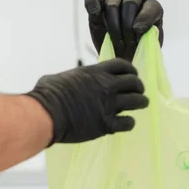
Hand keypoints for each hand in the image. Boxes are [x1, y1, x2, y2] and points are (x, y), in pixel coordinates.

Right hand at [26, 59, 148, 145]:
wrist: (46, 115)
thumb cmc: (46, 96)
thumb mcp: (58, 78)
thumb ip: (69, 78)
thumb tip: (60, 81)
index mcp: (95, 72)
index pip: (122, 65)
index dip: (130, 70)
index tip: (132, 75)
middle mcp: (106, 86)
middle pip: (134, 82)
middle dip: (139, 86)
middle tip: (138, 91)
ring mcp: (109, 105)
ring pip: (137, 101)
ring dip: (141, 102)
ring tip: (141, 104)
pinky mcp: (107, 124)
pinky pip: (128, 122)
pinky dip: (130, 122)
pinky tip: (127, 123)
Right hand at [84, 0, 163, 60]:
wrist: (122, 59)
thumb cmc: (138, 53)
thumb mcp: (149, 48)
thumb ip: (149, 38)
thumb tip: (138, 30)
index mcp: (153, 10)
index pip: (151, 7)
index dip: (145, 18)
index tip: (138, 32)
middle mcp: (135, 2)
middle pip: (130, 4)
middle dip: (127, 26)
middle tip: (127, 44)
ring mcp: (116, 2)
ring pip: (113, 6)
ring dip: (113, 26)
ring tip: (117, 43)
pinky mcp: (99, 7)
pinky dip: (92, 3)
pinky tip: (95, 13)